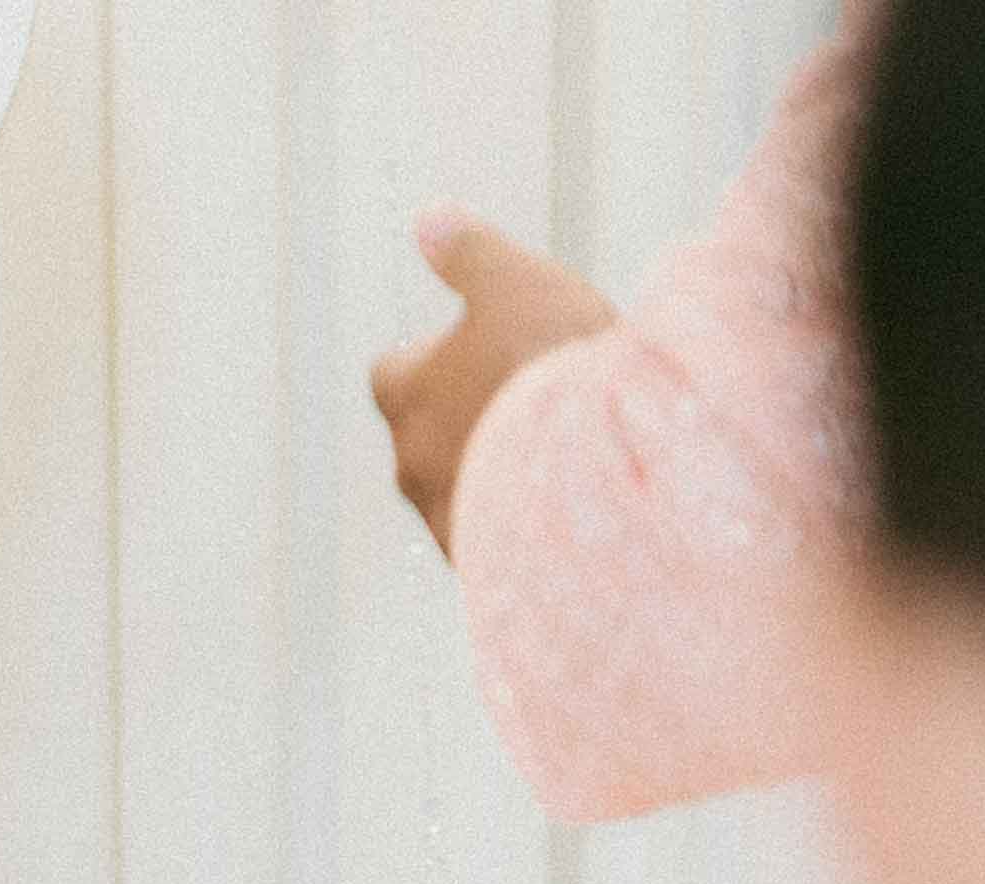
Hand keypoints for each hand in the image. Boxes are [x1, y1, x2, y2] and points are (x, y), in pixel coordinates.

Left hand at [369, 208, 617, 552]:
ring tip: (548, 451)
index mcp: (406, 394)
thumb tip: (428, 218)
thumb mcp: (515, 284)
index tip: (467, 352)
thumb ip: (467, 253)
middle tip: (521, 399)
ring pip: (455, 489)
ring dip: (487, 472)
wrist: (596, 467)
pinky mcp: (483, 563)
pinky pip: (489, 537)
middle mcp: (410, 463)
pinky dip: (512, 518)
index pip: (389, 373)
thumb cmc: (553, 364)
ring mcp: (444, 517)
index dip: (424, 361)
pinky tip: (556, 501)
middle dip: (460, 419)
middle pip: (422, 435)